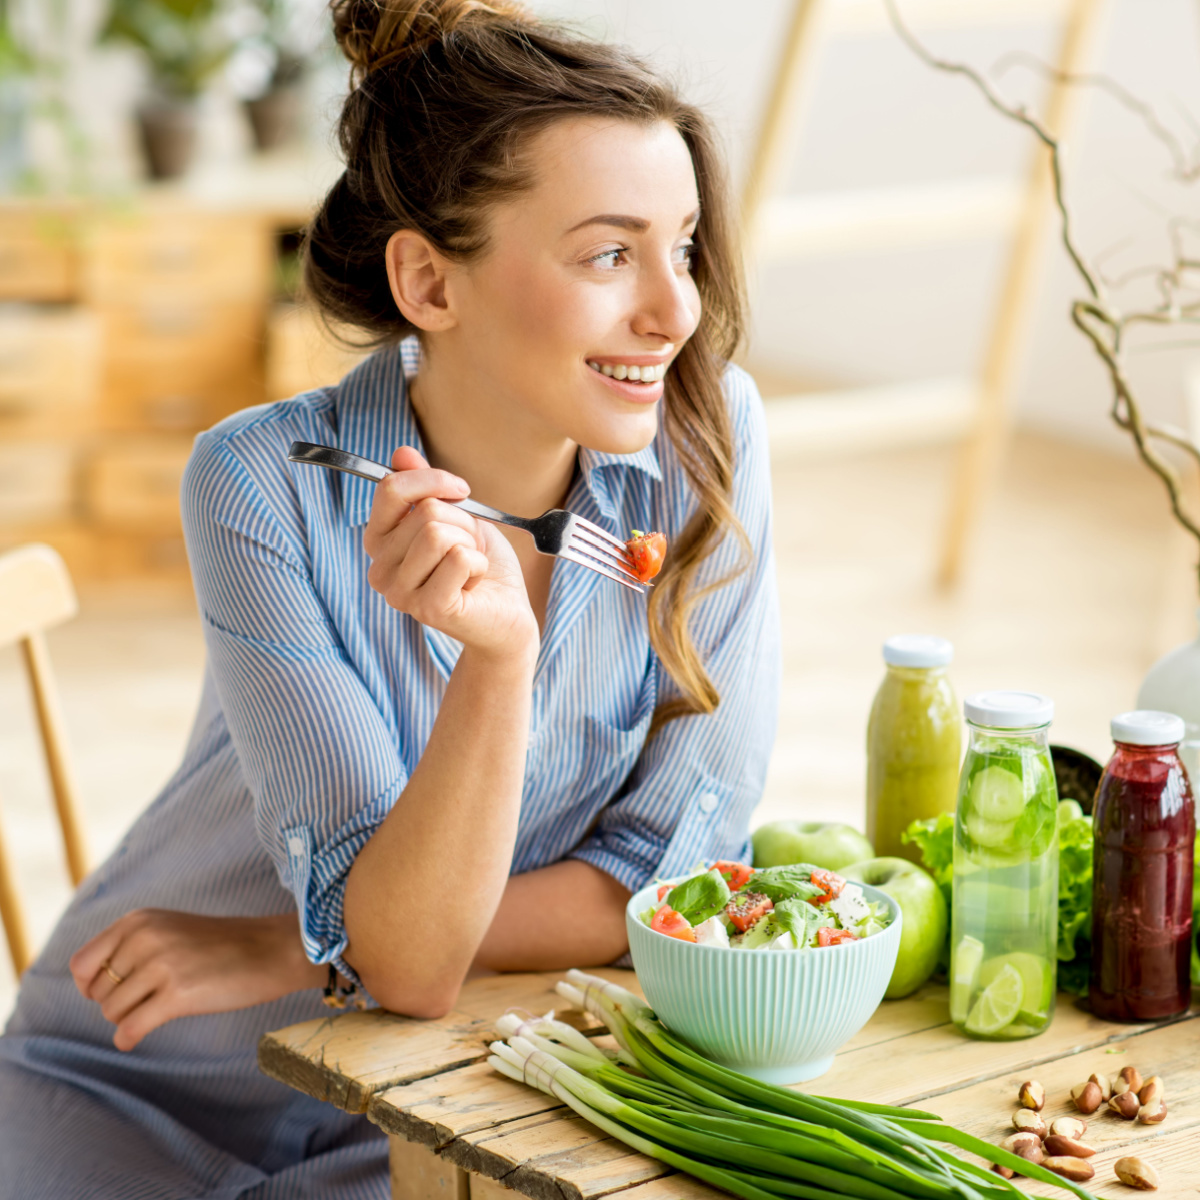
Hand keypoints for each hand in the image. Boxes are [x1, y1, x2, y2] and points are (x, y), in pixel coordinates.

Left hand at [69, 910, 323, 1050]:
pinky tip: (135, 1038)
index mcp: (139, 920)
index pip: (82, 964)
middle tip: (147, 999)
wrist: (271, 950)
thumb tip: (84, 983)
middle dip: (115, 1002)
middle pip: (97, 992)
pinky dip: (127, 1038)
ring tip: (156, 1009)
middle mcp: (145, 937)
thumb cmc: (221, 944)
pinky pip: (130, 1029)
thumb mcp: (169, 928)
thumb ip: (129, 945)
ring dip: (129, 1018)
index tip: (112, 992)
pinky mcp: (178, 994)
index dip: (90, 985)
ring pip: (112, 1011)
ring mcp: (162, 965)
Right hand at [363, 447, 538, 658]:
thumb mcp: (455, 516)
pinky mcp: (427, 608)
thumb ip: (424, 487)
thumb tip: (401, 453)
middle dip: (462, 523)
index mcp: (379, 543)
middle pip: (424, 511)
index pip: (391, 489)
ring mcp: (400, 593)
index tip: (462, 491)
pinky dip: (478, 564)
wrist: (507, 615)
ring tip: (470, 566)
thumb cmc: (480, 566)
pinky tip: (474, 583)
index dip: (432, 479)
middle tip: (468, 549)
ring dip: (469, 543)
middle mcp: (379, 570)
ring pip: (437, 533)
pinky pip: (458, 558)